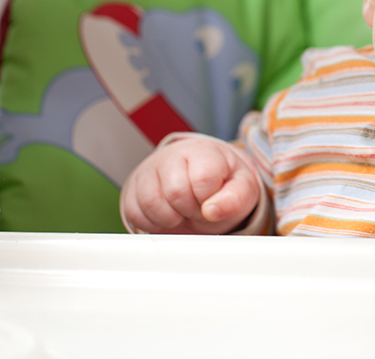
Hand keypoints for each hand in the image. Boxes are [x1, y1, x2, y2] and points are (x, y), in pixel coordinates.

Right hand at [120, 136, 258, 234]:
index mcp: (204, 151)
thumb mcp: (242, 189)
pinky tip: (169, 214)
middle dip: (191, 210)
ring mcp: (148, 170)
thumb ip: (236, 199)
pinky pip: (135, 214)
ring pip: (151, 203)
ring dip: (172, 218)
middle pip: (175, 193)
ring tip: (183, 211)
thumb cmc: (222, 184)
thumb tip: (212, 210)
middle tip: (198, 207)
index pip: (203, 179)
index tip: (213, 200)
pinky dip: (154, 223)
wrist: (200, 180)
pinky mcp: (131, 189)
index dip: (209, 200)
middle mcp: (172, 155)